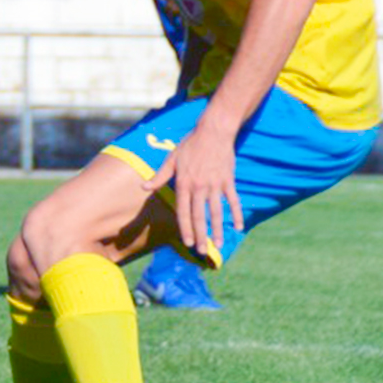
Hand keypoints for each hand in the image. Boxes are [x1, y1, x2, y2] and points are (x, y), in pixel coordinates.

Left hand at [141, 116, 243, 262]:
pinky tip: (239, 227)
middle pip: (200, 216)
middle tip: (202, 251)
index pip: (183, 211)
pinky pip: (233, 201)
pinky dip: (237, 214)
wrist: (213, 132)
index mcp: (184, 183)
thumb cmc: (190, 145)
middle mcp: (199, 187)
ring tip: (219, 244)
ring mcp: (215, 185)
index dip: (185, 228)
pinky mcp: (228, 181)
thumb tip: (143, 187)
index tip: (186, 242)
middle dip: (200, 235)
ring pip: (217, 212)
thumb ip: (159, 176)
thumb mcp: (171, 159)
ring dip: (218, 230)